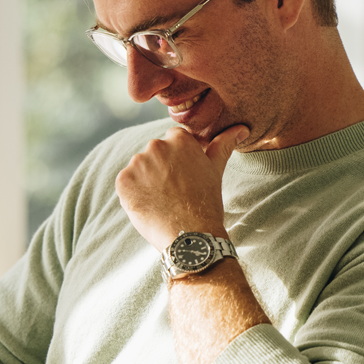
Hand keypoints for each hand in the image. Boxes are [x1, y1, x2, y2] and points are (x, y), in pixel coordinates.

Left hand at [115, 124, 247, 250]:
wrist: (190, 236)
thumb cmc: (206, 203)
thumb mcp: (215, 169)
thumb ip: (224, 144)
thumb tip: (241, 128)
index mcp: (179, 139)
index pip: (173, 141)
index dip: (178, 161)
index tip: (184, 177)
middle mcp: (156, 146)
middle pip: (154, 154)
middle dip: (161, 169)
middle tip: (174, 192)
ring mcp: (137, 163)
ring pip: (139, 169)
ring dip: (146, 181)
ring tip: (162, 200)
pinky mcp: (123, 181)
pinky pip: (126, 184)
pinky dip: (133, 194)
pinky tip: (149, 205)